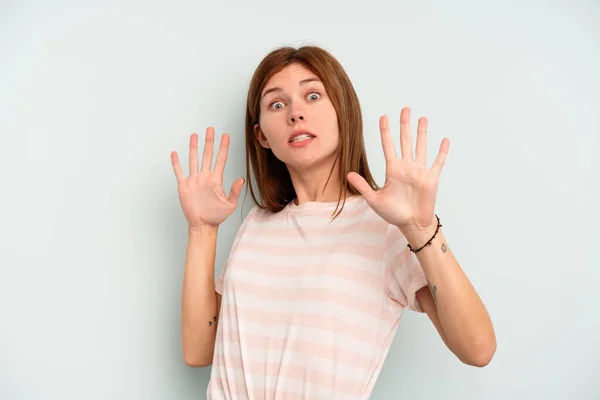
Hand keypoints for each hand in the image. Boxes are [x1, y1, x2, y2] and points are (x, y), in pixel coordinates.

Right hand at [170, 127, 244, 228]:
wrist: (203, 224)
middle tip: (211, 129)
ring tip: (195, 135)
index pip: (221, 159)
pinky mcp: (184, 186)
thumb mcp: (230, 204)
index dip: (223, 147)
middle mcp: (205, 176)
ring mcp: (194, 180)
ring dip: (194, 147)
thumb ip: (235, 191)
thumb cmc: (217, 216)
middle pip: (207, 155)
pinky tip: (175, 153)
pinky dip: (176, 163)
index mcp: (216, 179)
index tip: (226, 135)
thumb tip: (241, 179)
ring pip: (194, 159)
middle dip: (209, 142)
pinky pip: (179, 172)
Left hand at [347, 107, 448, 231]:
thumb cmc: (393, 213)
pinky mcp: (431, 178)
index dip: (386, 131)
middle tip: (405, 108)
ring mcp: (419, 171)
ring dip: (422, 133)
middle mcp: (406, 167)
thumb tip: (347, 174)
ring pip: (421, 147)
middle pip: (405, 141)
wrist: (411, 224)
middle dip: (404, 125)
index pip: (388, 146)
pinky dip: (441, 152)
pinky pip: (437, 162)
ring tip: (422, 118)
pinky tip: (444, 140)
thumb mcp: (374, 199)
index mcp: (393, 170)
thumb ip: (363, 186)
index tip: (383, 117)